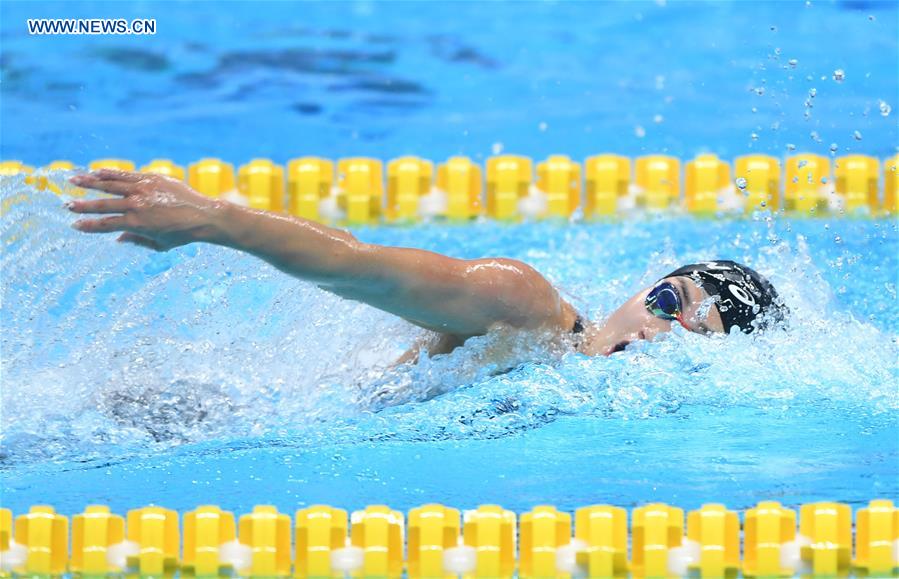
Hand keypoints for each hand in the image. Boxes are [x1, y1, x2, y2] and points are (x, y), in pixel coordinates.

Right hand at [68, 169, 225, 250]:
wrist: (205, 216)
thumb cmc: (183, 234)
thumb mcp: (159, 245)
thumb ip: (137, 241)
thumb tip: (118, 238)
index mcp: (137, 224)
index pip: (106, 224)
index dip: (89, 225)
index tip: (75, 225)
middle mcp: (137, 205)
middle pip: (103, 204)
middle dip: (83, 205)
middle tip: (66, 205)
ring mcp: (144, 189)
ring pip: (111, 184)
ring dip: (90, 182)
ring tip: (73, 180)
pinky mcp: (152, 178)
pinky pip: (127, 175)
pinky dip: (110, 173)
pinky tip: (97, 172)